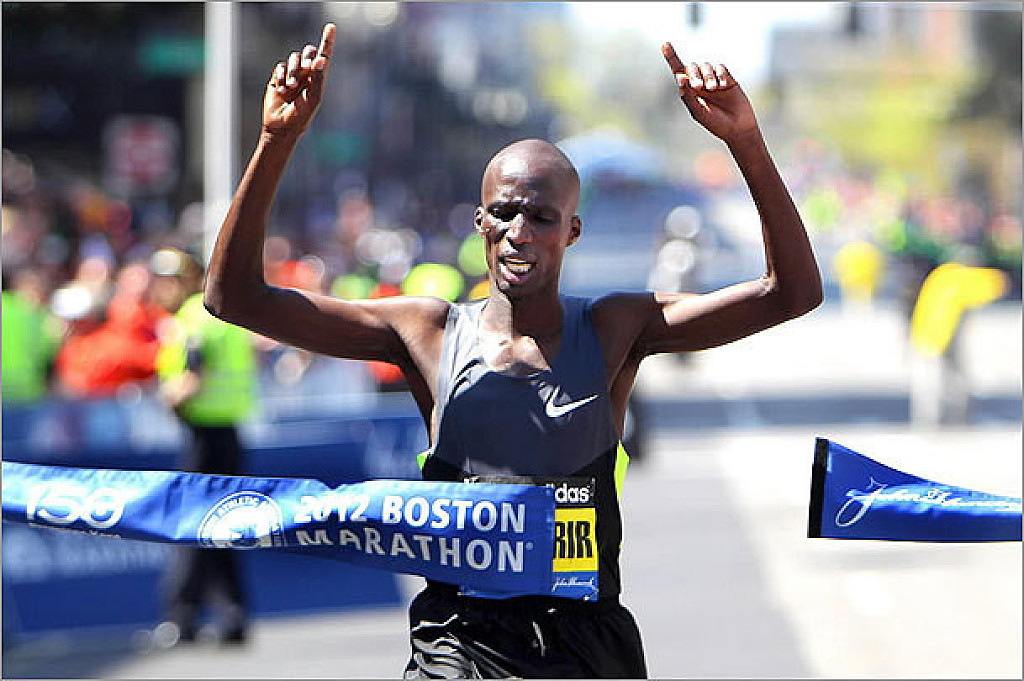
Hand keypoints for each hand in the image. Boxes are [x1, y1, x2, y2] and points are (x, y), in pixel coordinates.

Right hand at [262, 23, 336, 138]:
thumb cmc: (301, 116)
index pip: (324, 56)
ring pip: (293, 58)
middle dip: (307, 59)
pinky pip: (280, 67)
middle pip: (308, 53)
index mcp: (318, 78)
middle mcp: (306, 74)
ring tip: (291, 86)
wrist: (281, 127)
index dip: (327, 41)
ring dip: (293, 70)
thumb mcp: (313, 99)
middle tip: (306, 69)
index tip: (331, 27)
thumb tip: (321, 59)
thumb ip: (318, 79)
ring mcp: (291, 75)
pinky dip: (281, 76)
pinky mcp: (277, 78)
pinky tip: (282, 89)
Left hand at [661, 42, 758, 145]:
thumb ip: (688, 97)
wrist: (737, 129)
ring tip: (713, 88)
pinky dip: (720, 74)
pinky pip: (721, 68)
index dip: (671, 58)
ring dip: (707, 75)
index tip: (664, 45)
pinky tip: (722, 86)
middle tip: (697, 86)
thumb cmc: (715, 124)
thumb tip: (680, 78)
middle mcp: (701, 83)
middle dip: (693, 74)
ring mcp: (714, 80)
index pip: (679, 72)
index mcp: (690, 91)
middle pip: (692, 68)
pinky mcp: (728, 79)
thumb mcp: (698, 112)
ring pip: (707, 66)